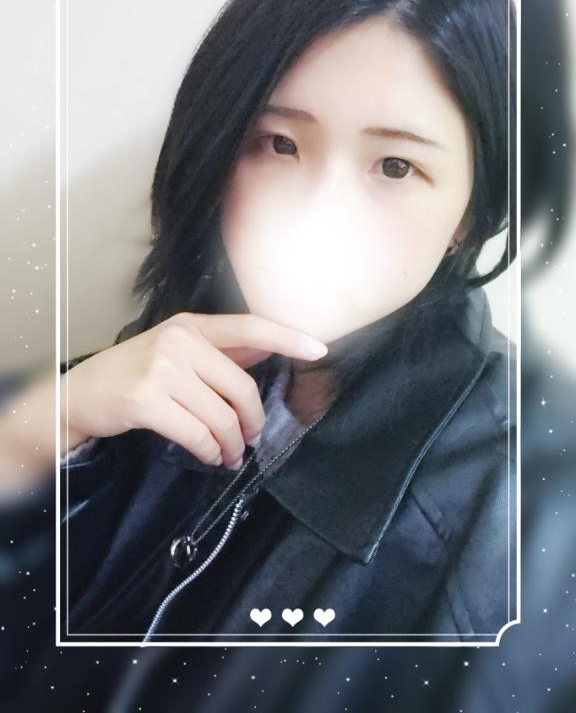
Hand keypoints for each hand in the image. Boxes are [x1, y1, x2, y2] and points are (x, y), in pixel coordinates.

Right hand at [62, 312, 327, 469]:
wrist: (81, 394)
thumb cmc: (132, 373)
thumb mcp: (174, 350)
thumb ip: (218, 352)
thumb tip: (268, 350)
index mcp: (191, 326)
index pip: (249, 327)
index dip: (287, 337)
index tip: (319, 348)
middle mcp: (178, 341)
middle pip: (240, 386)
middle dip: (253, 420)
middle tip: (252, 439)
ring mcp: (161, 369)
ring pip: (220, 416)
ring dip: (232, 444)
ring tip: (231, 455)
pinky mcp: (146, 401)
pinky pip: (197, 434)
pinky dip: (210, 452)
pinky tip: (211, 456)